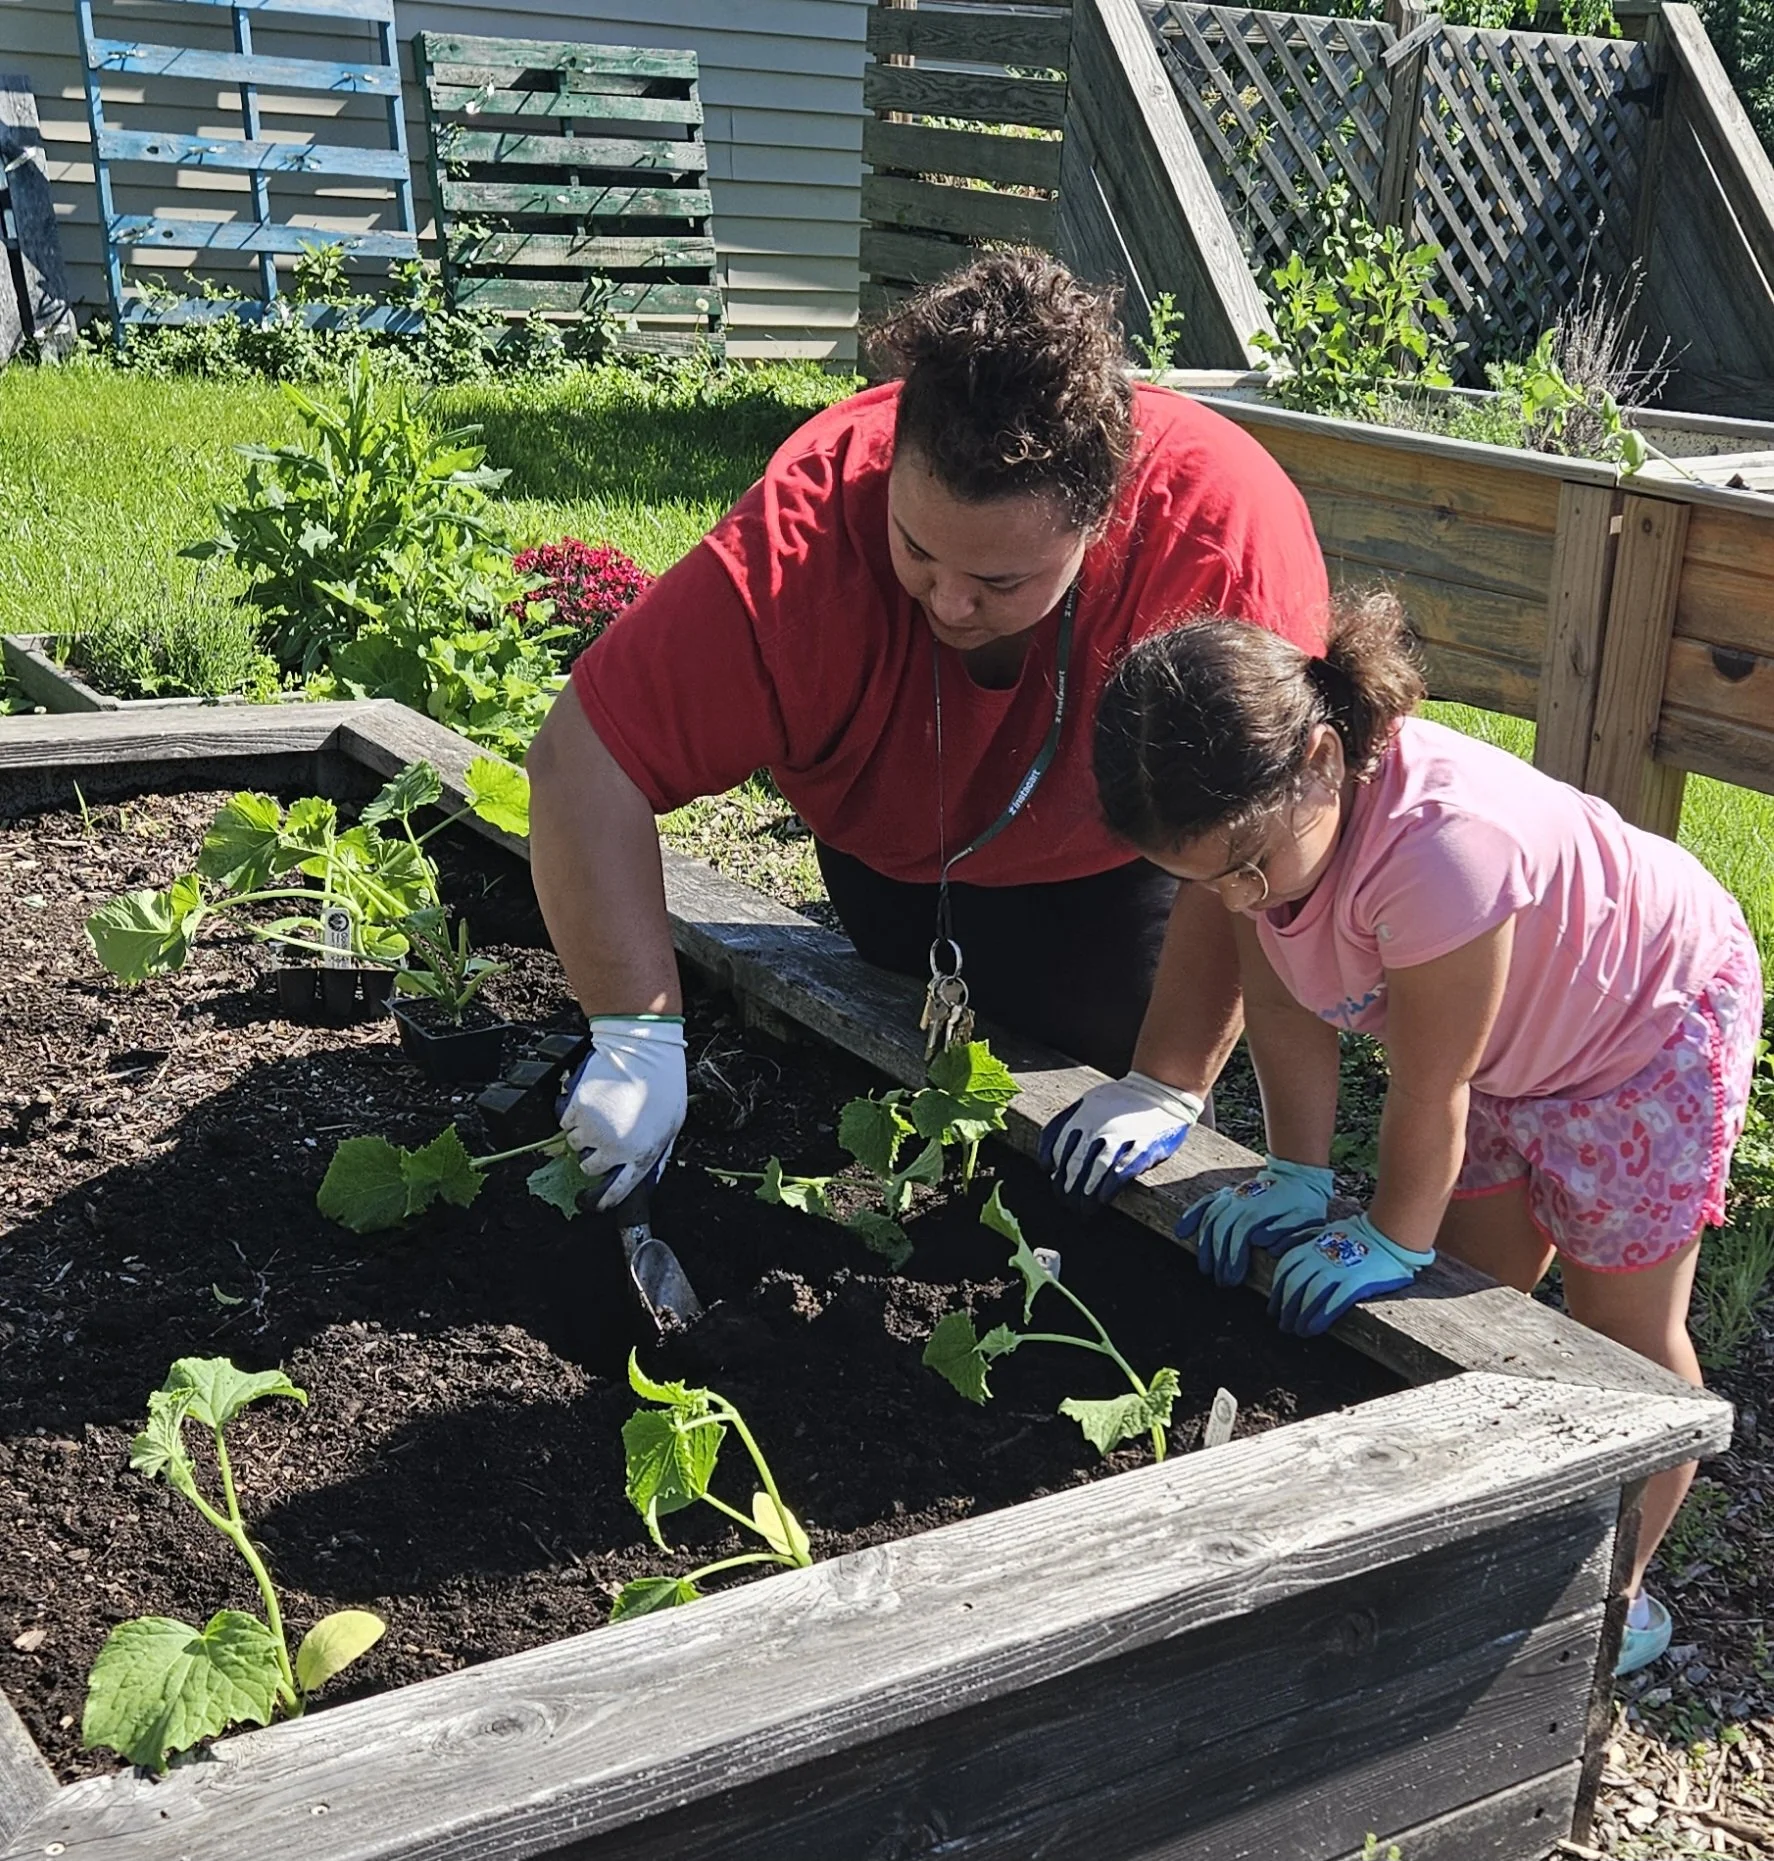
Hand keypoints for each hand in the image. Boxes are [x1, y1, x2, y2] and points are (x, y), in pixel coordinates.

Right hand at [558, 1016, 686, 1211]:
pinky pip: (565, 1123)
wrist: (642, 1049)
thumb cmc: (663, 1083)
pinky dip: (573, 1116)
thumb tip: (639, 1168)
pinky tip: (592, 1101)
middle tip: (602, 1138)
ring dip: (583, 1133)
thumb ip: (654, 1150)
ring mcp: (594, 1129)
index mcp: (641, 1154)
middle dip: (594, 1156)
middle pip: (590, 1168)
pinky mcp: (577, 1109)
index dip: (604, 1199)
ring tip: (601, 1113)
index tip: (596, 1201)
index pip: (617, 1191)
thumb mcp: (671, 1125)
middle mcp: (614, 1148)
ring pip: (575, 1144)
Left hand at [1038, 1072, 1204, 1206]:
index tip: (1053, 1180)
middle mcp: (1096, 1127)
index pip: (1054, 1147)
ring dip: (1086, 1194)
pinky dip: (1109, 1188)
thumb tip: (1050, 1162)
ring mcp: (1120, 1137)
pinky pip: (1121, 1172)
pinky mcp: (1143, 1147)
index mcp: (1079, 1116)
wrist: (1157, 1088)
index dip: (1051, 1167)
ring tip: (1083, 1209)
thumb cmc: (1120, 1101)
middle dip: (1067, 1188)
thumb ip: (1067, 1125)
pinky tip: (1103, 1199)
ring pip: (1095, 1171)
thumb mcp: (1087, 1104)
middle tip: (1067, 1203)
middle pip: (1073, 1164)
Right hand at [1175, 1157, 1333, 1286]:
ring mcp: (1233, 1195)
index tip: (1233, 1279)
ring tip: (1205, 1268)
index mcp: (1262, 1207)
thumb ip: (1286, 1230)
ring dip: (1204, 1245)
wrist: (1298, 1176)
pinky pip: (1205, 1204)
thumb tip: (1260, 1241)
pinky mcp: (1227, 1194)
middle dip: (1218, 1257)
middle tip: (1221, 1281)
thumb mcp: (1306, 1219)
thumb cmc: (1305, 1204)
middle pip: (1221, 1228)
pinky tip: (1181, 1232)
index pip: (1240, 1233)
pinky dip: (1191, 1216)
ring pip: (1210, 1218)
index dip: (1234, 1257)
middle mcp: (1242, 1199)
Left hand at [1268, 1214, 1434, 1336]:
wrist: (1388, 1234)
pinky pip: (1333, 1301)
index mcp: (1310, 1246)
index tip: (1274, 1309)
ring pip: (1311, 1295)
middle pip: (1295, 1286)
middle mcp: (1319, 1258)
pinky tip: (1315, 1328)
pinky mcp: (1356, 1282)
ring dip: (1302, 1316)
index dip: (1277, 1292)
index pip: (1285, 1271)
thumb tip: (1275, 1251)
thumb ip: (1304, 1243)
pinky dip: (1321, 1316)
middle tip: (1284, 1325)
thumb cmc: (1357, 1236)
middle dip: (1287, 1308)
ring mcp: (1337, 1270)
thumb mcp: (1325, 1233)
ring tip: (1299, 1331)